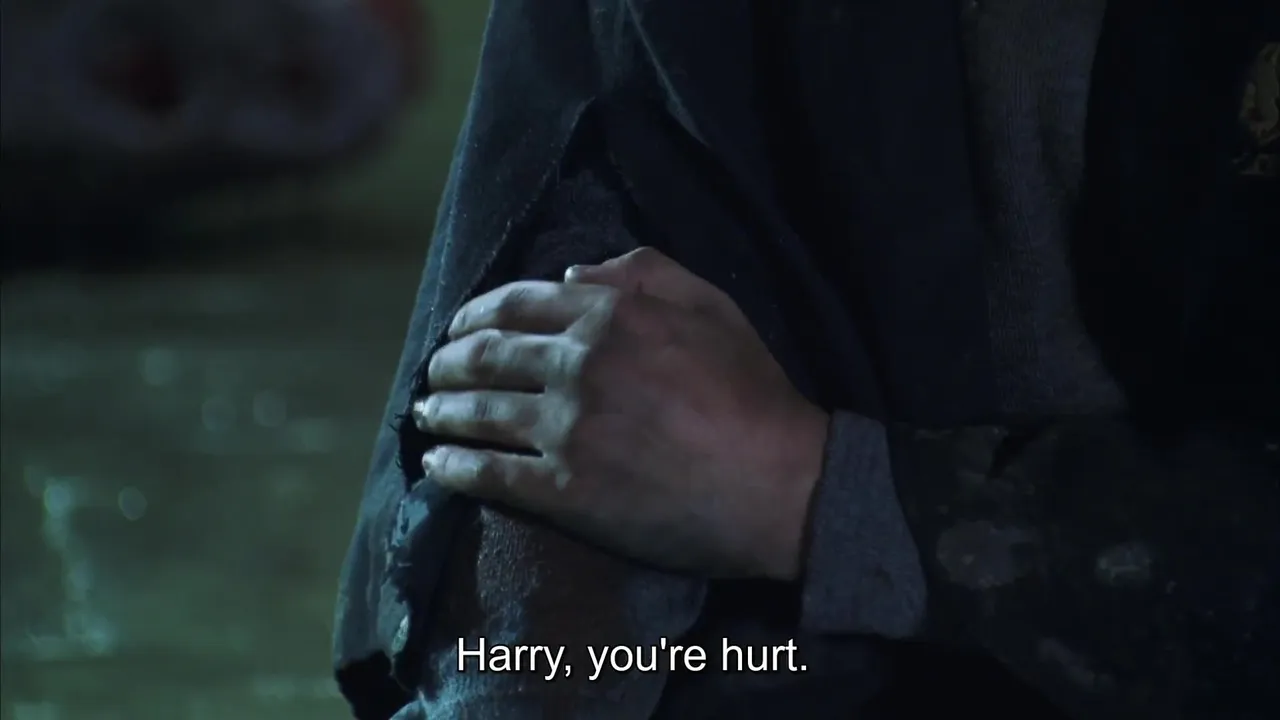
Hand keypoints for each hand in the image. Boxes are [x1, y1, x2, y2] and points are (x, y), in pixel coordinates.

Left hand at [413, 248, 828, 579]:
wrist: (780, 482)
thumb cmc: (754, 390)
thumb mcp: (713, 306)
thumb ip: (645, 272)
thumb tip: (571, 269)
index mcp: (610, 315)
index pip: (518, 303)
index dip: (475, 314)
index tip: (458, 327)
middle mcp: (577, 366)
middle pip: (486, 356)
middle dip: (447, 361)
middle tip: (433, 371)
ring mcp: (566, 430)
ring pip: (478, 413)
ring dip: (441, 410)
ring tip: (425, 414)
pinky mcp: (564, 491)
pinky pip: (490, 474)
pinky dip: (453, 468)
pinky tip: (435, 466)